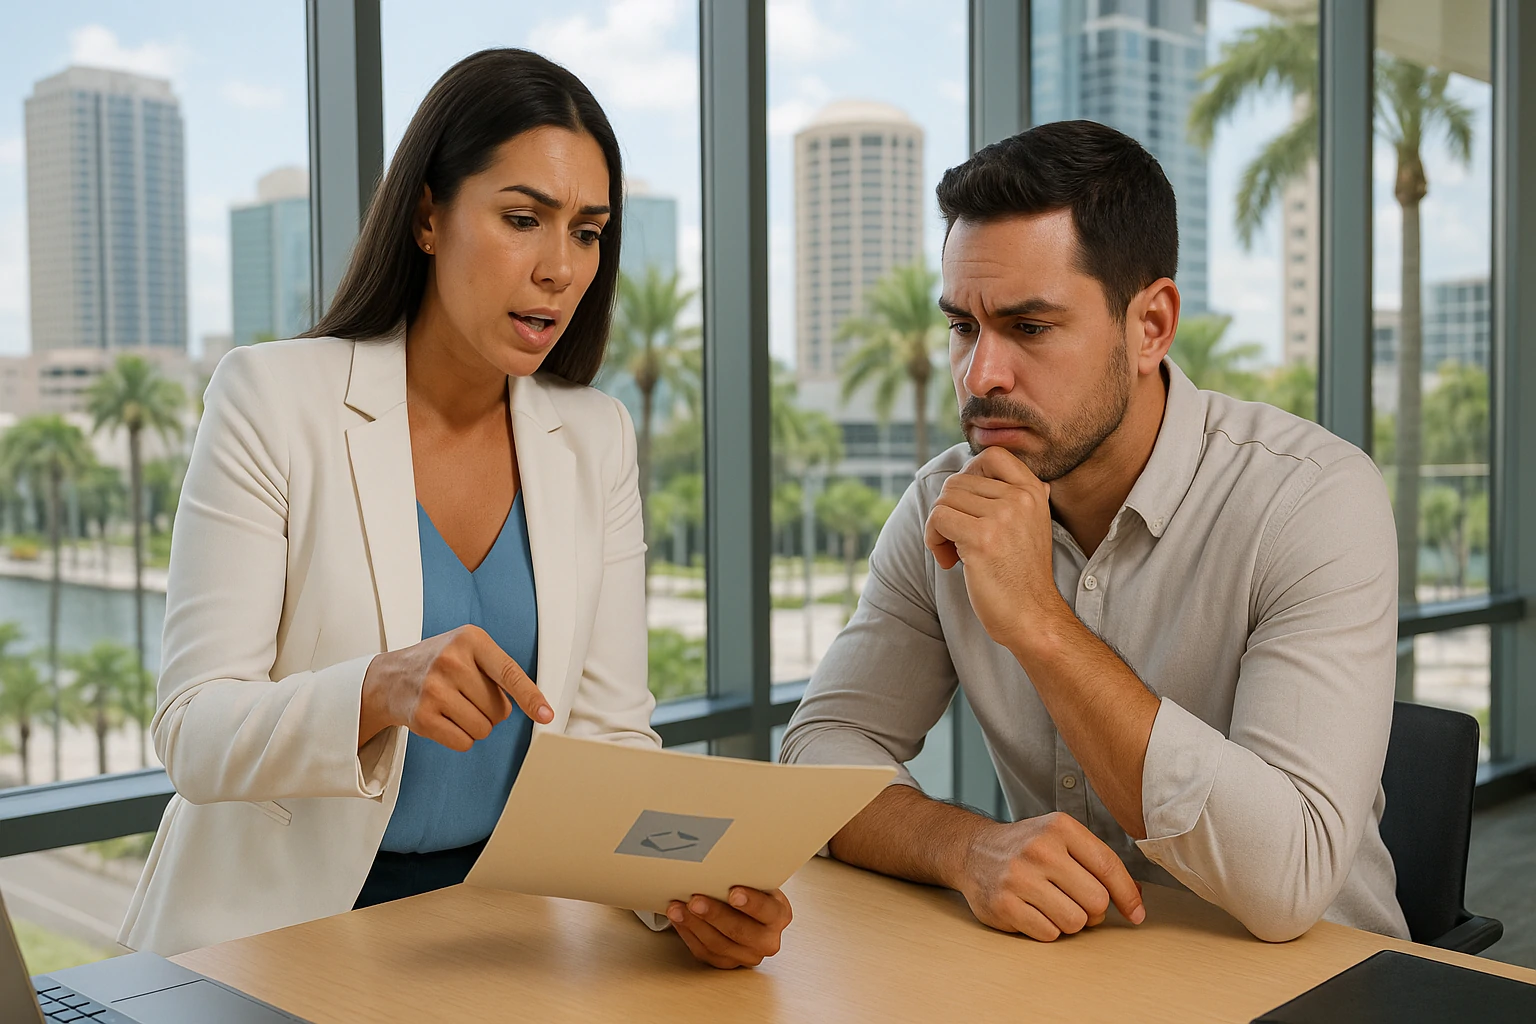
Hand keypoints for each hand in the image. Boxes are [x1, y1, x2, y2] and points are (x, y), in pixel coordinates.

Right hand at [358, 625, 551, 749]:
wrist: (390, 678)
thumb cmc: (441, 664)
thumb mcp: (468, 649)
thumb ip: (500, 670)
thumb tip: (538, 707)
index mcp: (470, 639)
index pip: (509, 672)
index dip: (530, 697)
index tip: (547, 715)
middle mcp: (450, 661)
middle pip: (499, 710)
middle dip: (491, 711)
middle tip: (468, 696)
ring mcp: (433, 689)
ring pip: (483, 729)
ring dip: (476, 726)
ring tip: (456, 707)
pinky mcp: (422, 716)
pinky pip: (463, 742)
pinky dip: (460, 737)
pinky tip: (444, 720)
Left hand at [667, 887, 791, 968]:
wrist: (748, 908)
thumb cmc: (751, 890)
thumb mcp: (756, 880)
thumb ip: (746, 876)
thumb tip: (723, 863)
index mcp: (779, 915)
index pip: (767, 911)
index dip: (751, 903)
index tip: (733, 893)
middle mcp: (767, 940)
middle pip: (740, 931)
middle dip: (714, 914)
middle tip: (695, 900)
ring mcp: (747, 955)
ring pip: (718, 945)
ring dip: (694, 924)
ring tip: (678, 908)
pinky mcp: (727, 963)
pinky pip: (705, 953)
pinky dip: (689, 934)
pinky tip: (679, 920)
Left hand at [923, 447, 1064, 652]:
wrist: (1032, 615)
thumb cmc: (1022, 574)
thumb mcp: (1032, 523)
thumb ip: (1017, 494)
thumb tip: (989, 462)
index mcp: (1033, 491)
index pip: (993, 455)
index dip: (970, 472)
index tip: (967, 504)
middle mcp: (1020, 499)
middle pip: (958, 482)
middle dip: (949, 511)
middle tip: (958, 542)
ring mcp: (1002, 517)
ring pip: (944, 500)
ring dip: (939, 528)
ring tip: (954, 553)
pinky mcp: (981, 539)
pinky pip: (938, 519)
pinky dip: (933, 540)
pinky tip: (949, 561)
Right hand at [957, 812, 1144, 940]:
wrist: (973, 851)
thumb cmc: (1027, 847)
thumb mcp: (1061, 839)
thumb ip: (1097, 862)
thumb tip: (1137, 897)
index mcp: (1059, 828)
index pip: (1108, 866)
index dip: (1128, 895)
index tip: (1136, 914)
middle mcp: (1039, 849)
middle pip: (1096, 901)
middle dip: (1094, 911)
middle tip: (1078, 903)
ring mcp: (1019, 877)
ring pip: (1074, 922)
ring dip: (1070, 922)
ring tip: (1054, 906)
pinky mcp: (1003, 904)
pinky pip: (1048, 934)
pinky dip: (1048, 930)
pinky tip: (1035, 912)